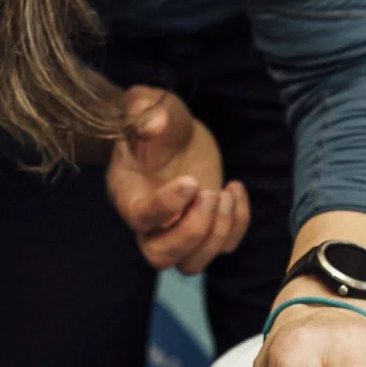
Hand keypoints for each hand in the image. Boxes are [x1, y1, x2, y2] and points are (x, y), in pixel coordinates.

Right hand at [104, 86, 249, 274]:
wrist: (173, 133)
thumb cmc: (157, 118)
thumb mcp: (148, 102)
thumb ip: (143, 107)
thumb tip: (154, 124)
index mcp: (127, 192)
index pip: (140, 218)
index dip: (166, 207)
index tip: (191, 180)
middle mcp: (148, 222)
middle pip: (161, 256)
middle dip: (193, 231)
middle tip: (210, 194)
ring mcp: (177, 230)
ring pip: (191, 264)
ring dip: (216, 234)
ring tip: (225, 194)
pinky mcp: (205, 228)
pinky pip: (223, 248)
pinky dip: (238, 226)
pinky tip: (235, 188)